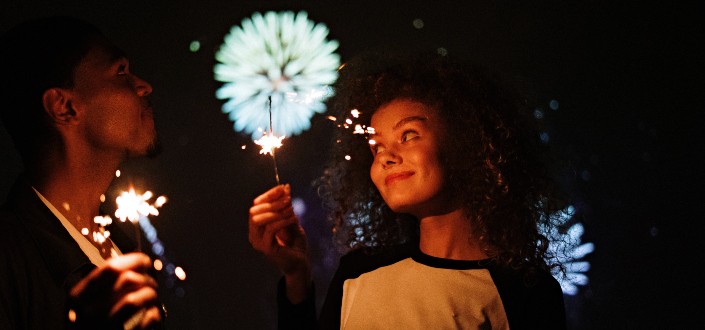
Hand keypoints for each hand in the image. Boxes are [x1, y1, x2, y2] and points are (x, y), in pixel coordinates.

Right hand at [69, 253, 160, 328]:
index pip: (111, 268)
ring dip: (150, 295)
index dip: (134, 261)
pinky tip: (152, 315)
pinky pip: (146, 320)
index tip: (145, 262)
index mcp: (77, 297)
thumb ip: (104, 285)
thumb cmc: (88, 325)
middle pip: (128, 280)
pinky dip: (154, 315)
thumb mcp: (84, 303)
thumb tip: (140, 262)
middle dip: (147, 279)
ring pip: (135, 299)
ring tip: (152, 297)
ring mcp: (102, 328)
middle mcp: (86, 313)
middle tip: (151, 284)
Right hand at [249, 184, 310, 302]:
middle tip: (288, 200)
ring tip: (291, 209)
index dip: (268, 195)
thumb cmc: (295, 243)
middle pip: (254, 211)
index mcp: (257, 226)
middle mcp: (253, 234)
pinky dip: (282, 220)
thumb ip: (286, 206)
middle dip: (271, 202)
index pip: (256, 205)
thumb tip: (285, 187)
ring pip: (258, 219)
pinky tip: (293, 218)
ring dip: (276, 211)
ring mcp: (258, 242)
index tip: (282, 188)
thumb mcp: (291, 220)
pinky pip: (270, 229)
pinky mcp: (266, 248)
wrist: (301, 263)